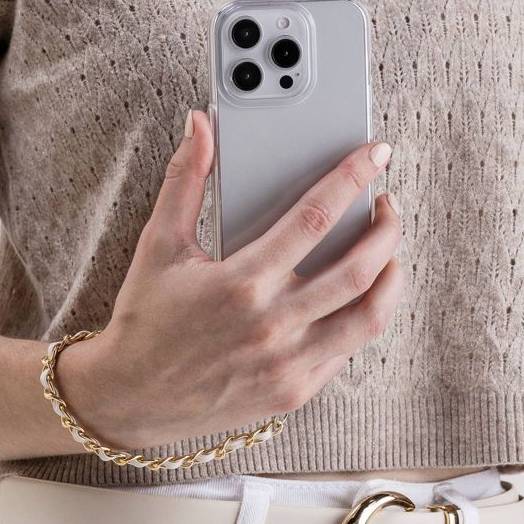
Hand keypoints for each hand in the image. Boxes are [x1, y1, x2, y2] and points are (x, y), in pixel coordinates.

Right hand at [56, 108, 402, 448]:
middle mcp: (271, 326)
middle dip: (386, 228)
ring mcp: (288, 364)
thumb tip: (199, 125)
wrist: (131, 399)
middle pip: (358, 270)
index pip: (314, 218)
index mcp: (240, 283)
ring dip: (391, 278)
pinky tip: (359, 295)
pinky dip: (362, 317)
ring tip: (388, 253)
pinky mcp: (294, 392)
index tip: (374, 156)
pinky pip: (348, 351)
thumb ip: (184, 181)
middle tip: (387, 206)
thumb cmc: (146, 320)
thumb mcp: (159, 245)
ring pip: (368, 317)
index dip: (351, 179)